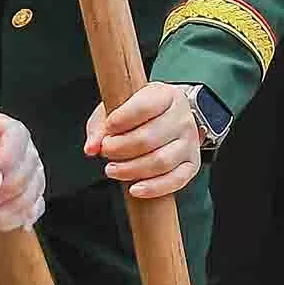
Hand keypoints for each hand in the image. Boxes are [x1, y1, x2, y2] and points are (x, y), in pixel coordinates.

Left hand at [0, 112, 45, 243]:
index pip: (16, 134)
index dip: (13, 156)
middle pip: (29, 161)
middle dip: (16, 187)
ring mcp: (3, 174)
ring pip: (33, 184)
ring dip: (21, 204)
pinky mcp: (2, 199)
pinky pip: (29, 204)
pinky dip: (26, 215)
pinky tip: (13, 225)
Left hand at [86, 79, 203, 200]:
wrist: (169, 117)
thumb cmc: (140, 112)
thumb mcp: (117, 108)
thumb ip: (100, 125)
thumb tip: (91, 147)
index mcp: (165, 95)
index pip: (144, 107)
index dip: (121, 120)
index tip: (108, 128)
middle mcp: (181, 118)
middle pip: (149, 138)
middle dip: (120, 149)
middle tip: (106, 151)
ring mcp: (189, 142)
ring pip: (161, 161)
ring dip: (131, 170)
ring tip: (113, 169)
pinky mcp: (192, 164)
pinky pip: (176, 180)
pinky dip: (154, 188)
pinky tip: (135, 189)